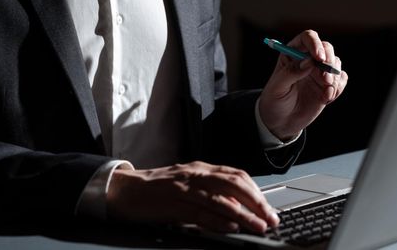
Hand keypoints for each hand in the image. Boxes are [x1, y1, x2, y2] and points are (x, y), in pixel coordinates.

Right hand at [106, 161, 278, 232]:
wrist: (126, 189)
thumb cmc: (158, 189)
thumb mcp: (190, 187)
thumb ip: (212, 194)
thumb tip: (238, 209)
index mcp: (202, 169)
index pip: (237, 176)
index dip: (256, 192)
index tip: (269, 208)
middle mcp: (196, 174)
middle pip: (233, 184)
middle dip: (256, 202)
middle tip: (270, 218)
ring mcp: (184, 187)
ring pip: (220, 198)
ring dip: (243, 214)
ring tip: (257, 226)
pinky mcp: (172, 202)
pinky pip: (199, 211)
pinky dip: (218, 220)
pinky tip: (231, 227)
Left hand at [259, 30, 347, 139]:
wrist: (282, 122)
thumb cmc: (275, 101)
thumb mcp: (277, 87)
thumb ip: (291, 73)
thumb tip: (309, 62)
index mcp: (292, 54)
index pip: (307, 38)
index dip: (315, 44)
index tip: (319, 58)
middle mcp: (308, 59)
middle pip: (326, 48)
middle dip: (329, 61)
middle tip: (325, 78)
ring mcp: (319, 72)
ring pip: (336, 63)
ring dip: (333, 77)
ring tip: (325, 93)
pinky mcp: (328, 85)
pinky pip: (341, 79)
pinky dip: (338, 88)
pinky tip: (326, 99)